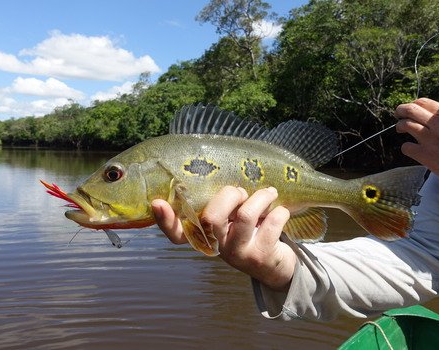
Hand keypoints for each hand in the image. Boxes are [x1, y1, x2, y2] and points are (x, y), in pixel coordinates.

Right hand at [151, 186, 296, 290]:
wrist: (276, 266)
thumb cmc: (251, 233)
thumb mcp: (232, 222)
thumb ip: (223, 206)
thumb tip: (220, 172)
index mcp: (205, 235)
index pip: (177, 233)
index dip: (165, 220)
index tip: (158, 203)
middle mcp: (217, 246)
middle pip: (211, 217)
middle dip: (230, 195)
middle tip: (242, 192)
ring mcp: (238, 253)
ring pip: (245, 215)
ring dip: (261, 197)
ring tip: (269, 193)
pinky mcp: (260, 256)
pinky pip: (271, 223)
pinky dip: (279, 211)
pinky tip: (280, 212)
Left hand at [395, 98, 438, 181]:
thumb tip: (427, 113)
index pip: (423, 102)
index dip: (413, 104)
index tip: (410, 109)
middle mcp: (438, 124)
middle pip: (411, 110)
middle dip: (401, 110)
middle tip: (397, 114)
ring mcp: (430, 139)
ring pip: (405, 125)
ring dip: (400, 126)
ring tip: (400, 129)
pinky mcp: (424, 154)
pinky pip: (406, 147)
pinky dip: (406, 147)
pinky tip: (411, 149)